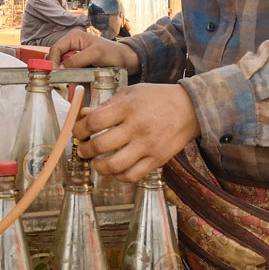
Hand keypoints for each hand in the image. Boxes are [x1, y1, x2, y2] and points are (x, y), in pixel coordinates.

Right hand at [47, 30, 139, 73]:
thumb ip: (77, 60)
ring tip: (64, 81)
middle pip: (56, 57)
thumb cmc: (113, 53)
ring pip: (60, 64)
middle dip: (55, 68)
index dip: (52, 62)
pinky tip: (71, 80)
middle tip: (57, 80)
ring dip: (61, 73)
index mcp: (73, 37)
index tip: (53, 74)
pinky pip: (68, 69)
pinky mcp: (78, 62)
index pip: (55, 49)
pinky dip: (67, 75)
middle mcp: (71, 43)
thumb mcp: (95, 54)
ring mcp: (74, 53)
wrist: (124, 59)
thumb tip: (60, 68)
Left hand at [74, 83, 199, 181]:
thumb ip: (107, 105)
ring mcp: (148, 146)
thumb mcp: (131, 93)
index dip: (79, 129)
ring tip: (96, 162)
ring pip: (114, 166)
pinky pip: (132, 175)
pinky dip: (119, 176)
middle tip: (82, 150)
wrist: (190, 109)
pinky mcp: (157, 160)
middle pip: (100, 145)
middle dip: (84, 150)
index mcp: (128, 107)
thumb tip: (83, 116)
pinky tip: (115, 170)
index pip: (94, 121)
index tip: (78, 131)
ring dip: (99, 167)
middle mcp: (137, 127)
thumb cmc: (157, 98)